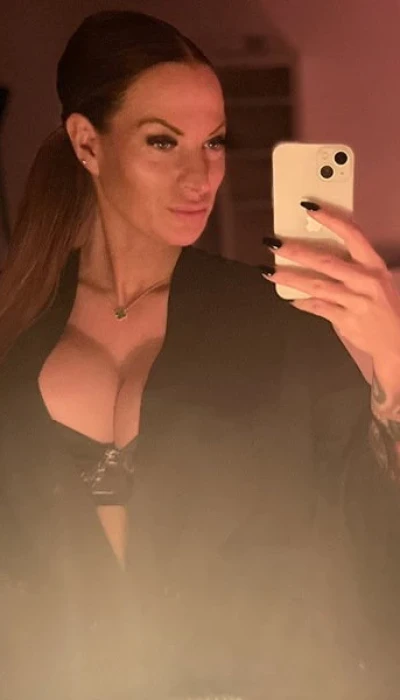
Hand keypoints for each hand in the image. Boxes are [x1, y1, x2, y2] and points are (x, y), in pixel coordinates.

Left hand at [263, 205, 399, 369]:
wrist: (397, 340)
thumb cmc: (385, 307)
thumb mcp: (378, 279)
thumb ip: (354, 266)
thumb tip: (319, 254)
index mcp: (374, 265)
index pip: (352, 235)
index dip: (330, 219)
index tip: (310, 209)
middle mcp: (365, 281)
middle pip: (325, 261)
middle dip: (296, 251)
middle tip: (275, 244)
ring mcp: (354, 301)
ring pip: (316, 285)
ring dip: (290, 278)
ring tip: (270, 272)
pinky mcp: (345, 320)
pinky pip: (318, 307)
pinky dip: (302, 302)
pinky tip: (290, 298)